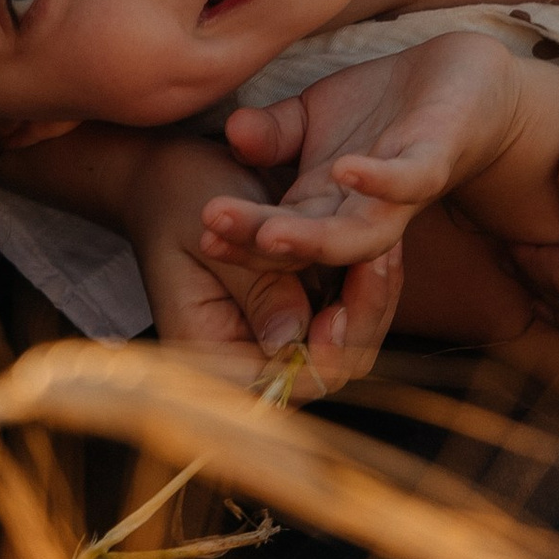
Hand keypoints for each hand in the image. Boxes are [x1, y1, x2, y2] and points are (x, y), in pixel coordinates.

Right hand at [124, 134, 400, 393]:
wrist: (169, 172)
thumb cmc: (179, 195)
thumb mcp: (209, 233)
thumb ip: (253, 287)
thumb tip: (291, 340)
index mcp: (209, 353)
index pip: (281, 386)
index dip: (321, 357)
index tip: (343, 310)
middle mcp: (246, 358)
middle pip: (327, 370)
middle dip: (361, 319)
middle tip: (382, 261)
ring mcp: (277, 336)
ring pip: (348, 344)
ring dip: (371, 299)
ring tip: (389, 249)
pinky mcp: (299, 308)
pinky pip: (346, 313)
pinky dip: (365, 285)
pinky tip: (384, 249)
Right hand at [214, 37, 535, 274]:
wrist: (461, 76)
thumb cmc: (382, 107)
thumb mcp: (309, 116)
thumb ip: (271, 133)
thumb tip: (234, 132)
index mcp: (324, 209)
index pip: (276, 237)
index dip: (239, 236)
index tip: (198, 227)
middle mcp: (359, 215)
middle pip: (306, 249)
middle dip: (256, 243)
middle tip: (210, 228)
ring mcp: (399, 196)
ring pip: (355, 237)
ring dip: (310, 239)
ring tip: (269, 232)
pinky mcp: (436, 162)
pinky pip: (410, 183)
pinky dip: (380, 181)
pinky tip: (348, 169)